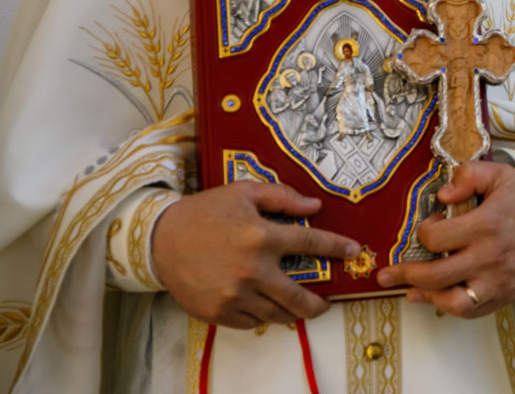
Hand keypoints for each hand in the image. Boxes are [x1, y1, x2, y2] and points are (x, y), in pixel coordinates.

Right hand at [153, 183, 358, 328]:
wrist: (160, 239)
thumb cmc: (205, 212)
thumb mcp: (244, 192)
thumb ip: (282, 197)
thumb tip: (315, 207)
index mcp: (262, 237)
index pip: (311, 244)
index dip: (337, 247)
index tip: (354, 251)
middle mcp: (252, 271)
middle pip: (299, 297)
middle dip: (320, 303)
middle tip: (327, 302)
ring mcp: (235, 296)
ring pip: (278, 314)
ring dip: (293, 312)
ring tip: (299, 307)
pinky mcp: (219, 313)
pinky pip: (253, 322)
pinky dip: (264, 316)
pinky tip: (268, 307)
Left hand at [375, 160, 514, 318]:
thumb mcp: (501, 176)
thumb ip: (469, 176)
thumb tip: (443, 195)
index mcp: (486, 225)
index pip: (436, 238)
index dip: (425, 232)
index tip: (430, 226)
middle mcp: (489, 257)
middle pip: (435, 275)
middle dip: (404, 275)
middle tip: (385, 275)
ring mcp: (496, 282)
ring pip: (452, 301)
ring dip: (426, 297)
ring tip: (409, 291)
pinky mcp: (503, 296)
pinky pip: (471, 312)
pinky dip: (450, 307)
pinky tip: (437, 298)